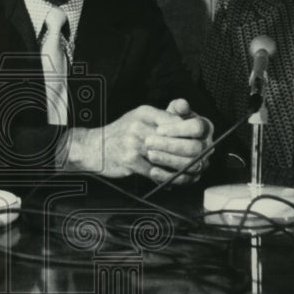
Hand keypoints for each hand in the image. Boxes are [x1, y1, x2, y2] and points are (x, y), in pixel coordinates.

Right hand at [67, 101, 211, 184]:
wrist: (93, 147)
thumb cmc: (121, 134)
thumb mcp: (141, 118)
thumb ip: (164, 118)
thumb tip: (190, 124)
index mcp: (146, 112)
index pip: (179, 121)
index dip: (192, 135)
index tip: (199, 143)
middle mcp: (140, 125)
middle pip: (177, 142)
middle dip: (191, 155)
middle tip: (200, 163)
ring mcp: (134, 143)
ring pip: (168, 159)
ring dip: (180, 170)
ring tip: (189, 174)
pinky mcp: (129, 160)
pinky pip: (155, 173)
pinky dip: (165, 179)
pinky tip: (170, 181)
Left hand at [152, 98, 213, 182]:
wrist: (162, 141)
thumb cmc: (168, 125)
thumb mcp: (171, 113)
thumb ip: (176, 108)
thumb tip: (182, 104)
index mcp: (205, 127)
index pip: (197, 127)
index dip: (178, 129)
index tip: (159, 129)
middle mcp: (207, 146)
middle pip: (194, 148)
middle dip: (170, 145)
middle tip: (148, 142)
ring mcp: (202, 163)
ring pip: (190, 164)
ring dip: (168, 160)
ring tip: (150, 154)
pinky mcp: (192, 177)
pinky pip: (183, 180)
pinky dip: (167, 176)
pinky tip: (153, 170)